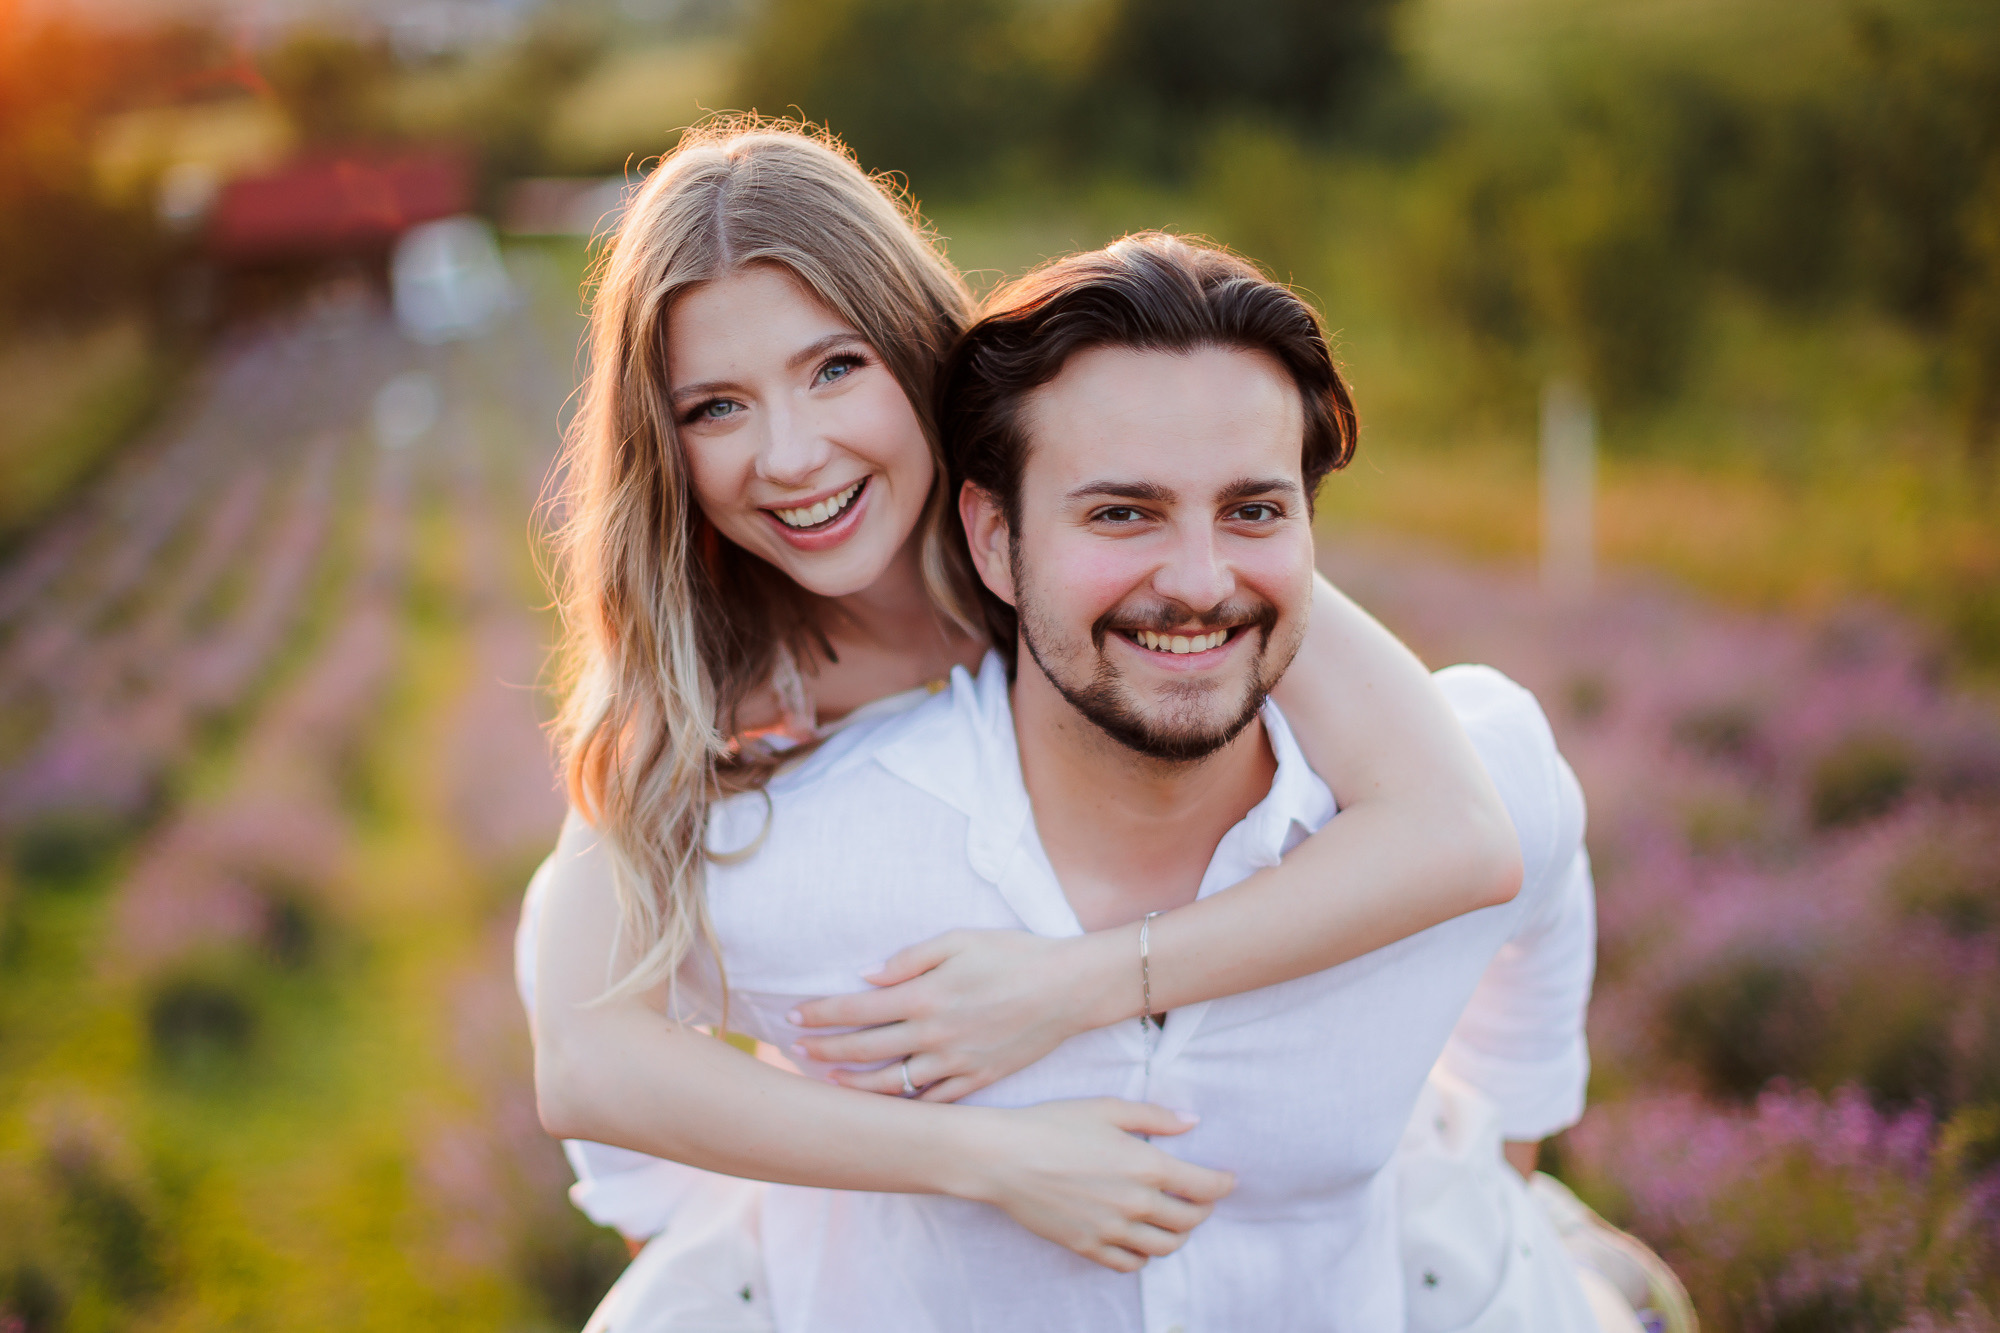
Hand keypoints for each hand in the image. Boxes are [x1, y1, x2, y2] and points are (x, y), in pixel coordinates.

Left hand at [791, 929, 1124, 1101]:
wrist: (1069, 988)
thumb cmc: (1014, 954)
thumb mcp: (958, 940)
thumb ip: (908, 960)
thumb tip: (866, 977)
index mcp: (925, 996)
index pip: (855, 1010)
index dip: (819, 1014)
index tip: (792, 1016)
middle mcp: (934, 1035)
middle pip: (864, 1049)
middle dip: (824, 1048)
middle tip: (795, 1048)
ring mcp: (955, 1062)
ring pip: (891, 1084)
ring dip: (854, 1082)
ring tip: (829, 1079)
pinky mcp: (977, 1079)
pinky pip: (932, 1100)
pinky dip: (904, 1104)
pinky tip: (885, 1101)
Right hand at [951, 1099, 1233, 1271]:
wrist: (1004, 1157)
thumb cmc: (1053, 1124)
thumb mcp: (1107, 1108)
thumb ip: (1155, 1116)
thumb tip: (1192, 1122)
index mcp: (1146, 1165)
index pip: (1205, 1187)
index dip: (1223, 1184)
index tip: (1227, 1180)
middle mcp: (1135, 1203)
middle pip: (1189, 1221)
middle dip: (1202, 1210)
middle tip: (1198, 1199)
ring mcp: (1111, 1229)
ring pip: (1164, 1248)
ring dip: (1176, 1235)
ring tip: (1172, 1221)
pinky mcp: (1088, 1246)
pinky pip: (1130, 1264)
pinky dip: (1143, 1255)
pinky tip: (1139, 1239)